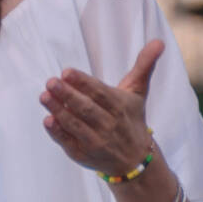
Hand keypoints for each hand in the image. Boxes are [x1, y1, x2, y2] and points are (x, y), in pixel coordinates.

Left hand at [40, 40, 163, 175]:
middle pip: (86, 108)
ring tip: (43, 96)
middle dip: (68, 95)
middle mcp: (108, 124)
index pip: (99, 92)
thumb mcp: (138, 92)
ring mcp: (95, 141)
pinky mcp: (83, 154)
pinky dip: (58, 133)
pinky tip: (47, 120)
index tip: (66, 71)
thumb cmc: (131, 118)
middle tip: (51, 82)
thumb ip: (144, 66)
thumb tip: (159, 41)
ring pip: (75, 125)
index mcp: (119, 106)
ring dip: (58, 111)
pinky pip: (69, 143)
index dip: (83, 82)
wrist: (136, 160)